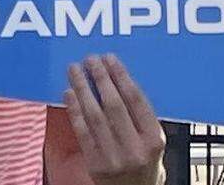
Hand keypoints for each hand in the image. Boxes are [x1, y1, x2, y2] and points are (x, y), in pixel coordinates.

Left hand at [64, 54, 165, 184]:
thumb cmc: (145, 165)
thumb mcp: (154, 142)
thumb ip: (141, 117)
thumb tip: (118, 80)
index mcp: (154, 140)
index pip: (136, 101)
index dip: (121, 76)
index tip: (110, 59)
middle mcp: (134, 149)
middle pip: (114, 105)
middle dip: (100, 78)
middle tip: (90, 59)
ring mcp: (113, 157)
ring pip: (95, 116)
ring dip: (83, 89)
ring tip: (75, 70)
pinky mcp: (94, 163)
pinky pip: (81, 131)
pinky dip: (74, 110)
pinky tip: (69, 93)